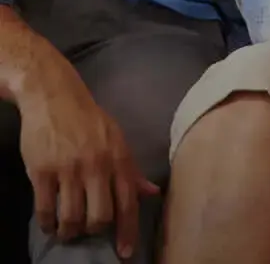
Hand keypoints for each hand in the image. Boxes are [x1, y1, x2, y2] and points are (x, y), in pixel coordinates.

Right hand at [17, 62, 157, 259]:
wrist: (55, 96)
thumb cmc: (89, 119)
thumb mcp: (117, 139)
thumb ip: (132, 169)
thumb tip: (152, 192)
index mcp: (119, 158)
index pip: (128, 202)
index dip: (127, 231)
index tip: (125, 253)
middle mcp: (97, 165)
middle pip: (100, 216)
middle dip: (95, 230)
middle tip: (88, 230)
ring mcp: (68, 169)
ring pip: (72, 217)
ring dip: (70, 231)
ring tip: (67, 230)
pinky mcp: (42, 171)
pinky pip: (45, 209)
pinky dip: (47, 223)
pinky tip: (49, 224)